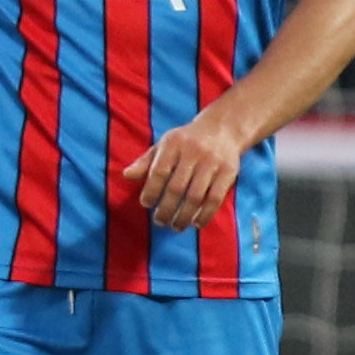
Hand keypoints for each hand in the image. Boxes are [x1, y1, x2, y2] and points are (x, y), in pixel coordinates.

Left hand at [123, 110, 246, 231]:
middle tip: (160, 221)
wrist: (223, 128)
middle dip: (166, 209)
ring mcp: (212, 162)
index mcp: (174, 144)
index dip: (151, 191)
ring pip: (195, 196)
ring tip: (176, 226)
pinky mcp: (228, 171)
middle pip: (176, 188)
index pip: (159, 172)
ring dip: (184, 216)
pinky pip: (215, 198)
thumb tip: (126, 175)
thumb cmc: (187, 140)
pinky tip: (196, 223)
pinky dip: (205, 215)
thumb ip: (146, 162)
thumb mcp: (164, 145)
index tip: (146, 204)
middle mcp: (193, 152)